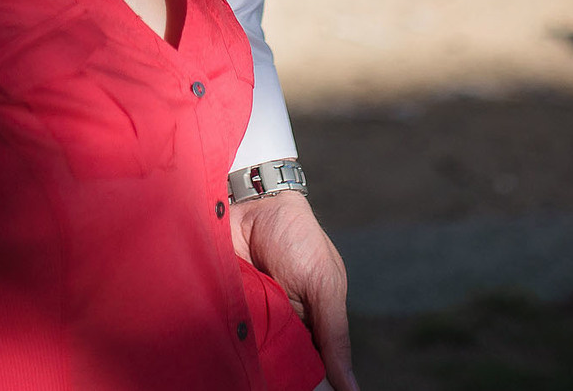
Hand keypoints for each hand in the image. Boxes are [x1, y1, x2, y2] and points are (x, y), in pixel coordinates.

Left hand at [230, 188, 356, 390]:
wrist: (252, 199)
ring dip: (253, 362)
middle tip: (273, 381)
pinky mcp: (221, 310)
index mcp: (308, 324)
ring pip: (252, 358)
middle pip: (279, 365)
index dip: (305, 380)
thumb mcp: (324, 287)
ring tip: (252, 361)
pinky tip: (229, 351)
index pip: (309, 366)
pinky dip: (226, 344)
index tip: (300, 390)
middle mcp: (278, 326)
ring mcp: (249, 320)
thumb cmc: (296, 238)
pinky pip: (222, 337)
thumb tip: (351, 390)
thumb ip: (335, 336)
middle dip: (278, 376)